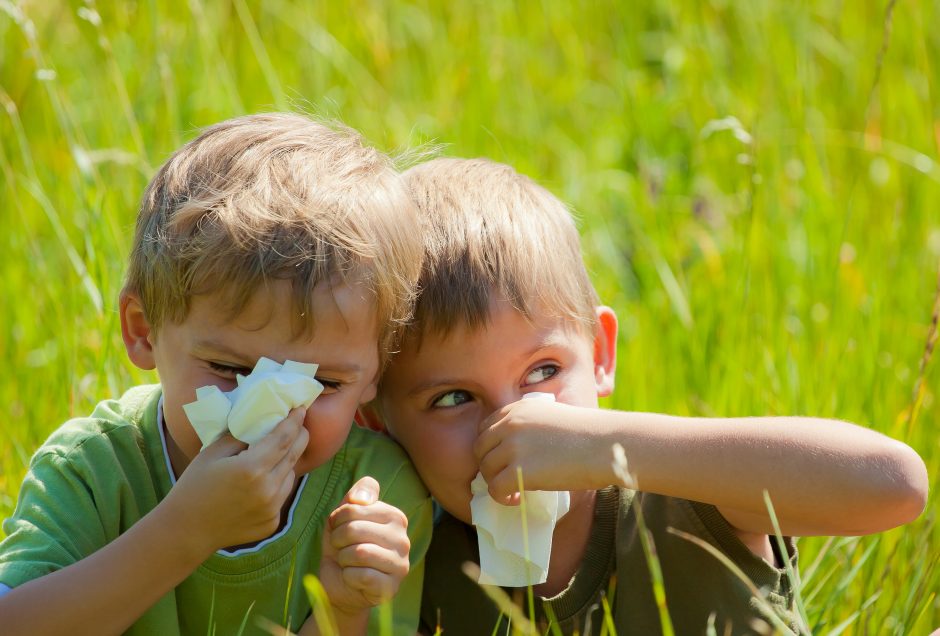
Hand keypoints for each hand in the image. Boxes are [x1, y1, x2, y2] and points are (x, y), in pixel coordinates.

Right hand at [162, 407, 308, 554]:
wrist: (186, 531)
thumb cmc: (194, 486)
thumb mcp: (213, 453)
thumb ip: (240, 437)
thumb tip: (262, 424)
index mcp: (252, 468)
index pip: (284, 438)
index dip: (295, 421)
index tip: (301, 409)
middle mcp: (268, 489)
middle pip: (294, 455)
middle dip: (300, 436)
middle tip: (299, 424)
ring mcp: (272, 508)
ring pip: (291, 475)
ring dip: (287, 462)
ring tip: (276, 454)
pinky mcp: (272, 522)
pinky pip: (282, 495)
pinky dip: (278, 484)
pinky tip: (262, 482)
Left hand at [318, 476, 410, 623]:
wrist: (340, 586)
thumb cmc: (343, 547)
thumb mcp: (343, 517)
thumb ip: (355, 496)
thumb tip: (360, 499)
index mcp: (395, 517)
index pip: (354, 508)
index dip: (337, 520)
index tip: (339, 530)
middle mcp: (403, 539)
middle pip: (355, 529)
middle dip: (338, 541)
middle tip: (340, 549)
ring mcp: (401, 564)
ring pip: (359, 553)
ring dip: (343, 559)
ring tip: (347, 562)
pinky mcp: (392, 587)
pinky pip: (362, 575)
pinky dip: (348, 576)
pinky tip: (353, 578)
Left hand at [474, 399, 608, 502]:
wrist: (605, 444)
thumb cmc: (589, 433)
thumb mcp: (552, 416)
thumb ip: (531, 426)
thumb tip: (519, 449)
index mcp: (517, 409)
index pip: (485, 428)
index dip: (490, 447)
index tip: (502, 460)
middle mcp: (510, 424)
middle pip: (480, 448)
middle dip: (490, 465)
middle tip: (506, 478)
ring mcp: (512, 446)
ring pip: (485, 469)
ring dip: (496, 482)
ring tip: (514, 491)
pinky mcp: (518, 470)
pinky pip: (495, 488)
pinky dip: (502, 498)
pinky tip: (517, 499)